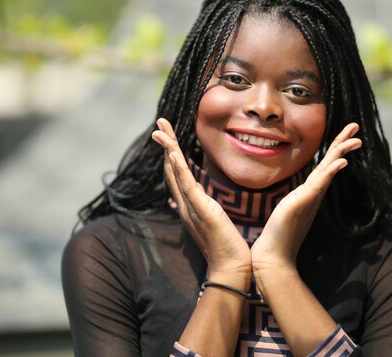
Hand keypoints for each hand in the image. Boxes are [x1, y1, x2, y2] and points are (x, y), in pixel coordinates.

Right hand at [151, 118, 250, 283]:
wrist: (232, 268)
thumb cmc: (227, 246)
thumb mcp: (213, 220)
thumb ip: (204, 206)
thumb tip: (199, 196)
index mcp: (189, 206)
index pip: (176, 175)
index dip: (171, 153)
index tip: (168, 136)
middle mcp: (185, 205)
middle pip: (171, 169)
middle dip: (166, 144)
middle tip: (159, 123)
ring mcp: (191, 208)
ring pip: (175, 174)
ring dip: (168, 150)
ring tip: (160, 131)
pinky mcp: (201, 211)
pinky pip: (187, 187)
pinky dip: (179, 169)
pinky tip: (173, 154)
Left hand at [251, 123, 361, 272]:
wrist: (272, 258)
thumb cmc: (277, 236)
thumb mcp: (287, 209)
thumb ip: (295, 200)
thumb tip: (297, 194)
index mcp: (310, 193)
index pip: (326, 164)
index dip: (336, 147)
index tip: (346, 132)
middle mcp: (313, 194)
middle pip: (332, 163)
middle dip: (343, 143)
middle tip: (356, 126)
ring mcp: (309, 199)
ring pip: (328, 170)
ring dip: (341, 153)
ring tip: (355, 139)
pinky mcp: (301, 204)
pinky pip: (318, 185)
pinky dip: (330, 172)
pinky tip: (341, 162)